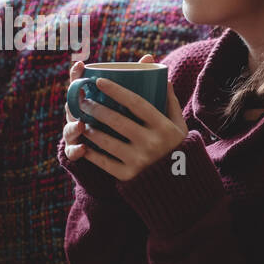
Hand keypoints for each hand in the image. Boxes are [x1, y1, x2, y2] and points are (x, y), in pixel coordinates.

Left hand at [62, 55, 187, 181]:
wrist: (181, 185)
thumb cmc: (178, 148)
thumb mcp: (180, 126)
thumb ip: (171, 103)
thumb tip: (162, 78)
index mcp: (164, 127)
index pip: (136, 103)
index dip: (116, 90)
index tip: (99, 81)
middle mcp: (152, 143)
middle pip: (117, 121)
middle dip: (95, 108)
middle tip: (83, 101)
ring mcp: (139, 161)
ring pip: (106, 141)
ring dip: (90, 129)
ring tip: (82, 121)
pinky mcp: (128, 176)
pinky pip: (103, 162)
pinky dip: (90, 152)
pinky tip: (83, 143)